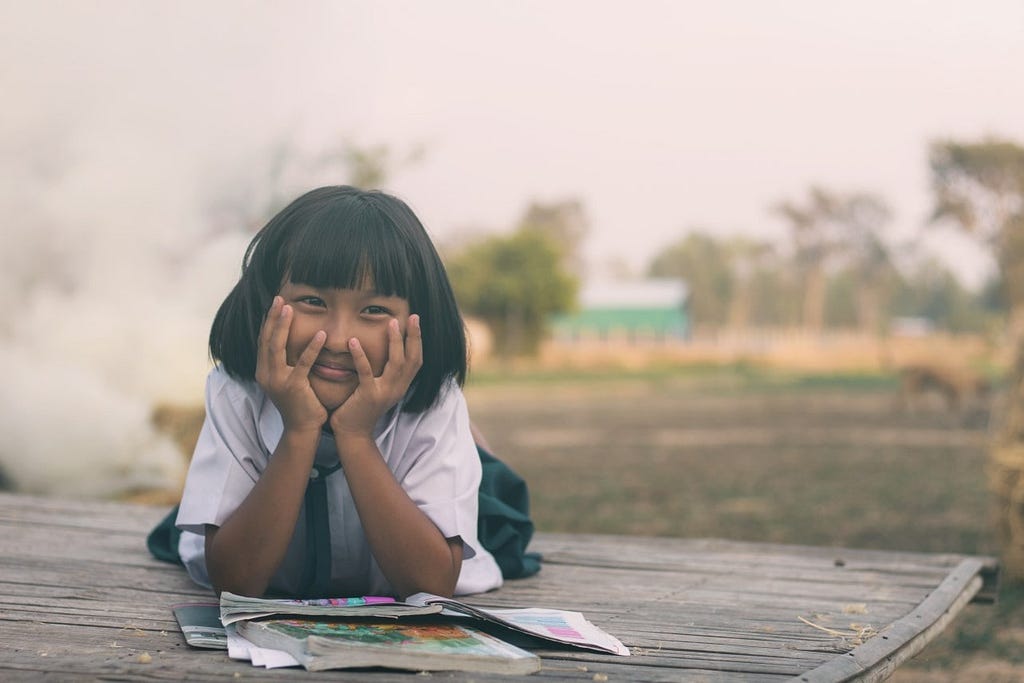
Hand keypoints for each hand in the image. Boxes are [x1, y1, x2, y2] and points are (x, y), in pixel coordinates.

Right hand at [254, 296, 327, 433]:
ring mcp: (277, 381)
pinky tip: (320, 335)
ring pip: (277, 347)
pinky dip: (311, 348)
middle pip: (266, 339)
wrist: (302, 429)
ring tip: (290, 308)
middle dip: (273, 317)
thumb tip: (291, 344)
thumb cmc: (300, 403)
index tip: (275, 304)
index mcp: (264, 371)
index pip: (263, 341)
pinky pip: (303, 363)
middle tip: (280, 298)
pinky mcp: (293, 387)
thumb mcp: (288, 380)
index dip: (268, 322)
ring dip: (283, 325)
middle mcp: (266, 374)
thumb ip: (286, 363)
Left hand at [329, 314, 422, 439]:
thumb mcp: (378, 389)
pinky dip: (360, 355)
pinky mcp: (369, 396)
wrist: (352, 434)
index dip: (418, 341)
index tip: (416, 322)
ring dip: (395, 341)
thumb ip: (383, 374)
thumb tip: (385, 353)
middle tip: (413, 317)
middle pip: (413, 359)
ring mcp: (385, 392)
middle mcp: (397, 389)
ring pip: (396, 363)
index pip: (416, 361)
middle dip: (414, 336)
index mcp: (400, 386)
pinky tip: (354, 342)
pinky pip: (366, 372)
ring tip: (391, 323)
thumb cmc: (360, 408)